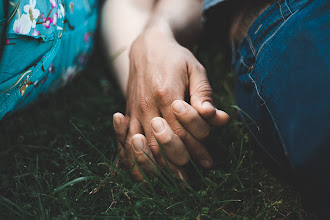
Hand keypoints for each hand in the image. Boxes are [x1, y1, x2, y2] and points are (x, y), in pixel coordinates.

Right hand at [114, 27, 228, 180]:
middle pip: (161, 142)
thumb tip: (214, 117)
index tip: (208, 161)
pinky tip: (142, 171)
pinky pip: (126, 140)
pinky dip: (134, 158)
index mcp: (167, 93)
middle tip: (190, 177)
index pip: (183, 130)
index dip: (196, 148)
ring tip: (170, 179)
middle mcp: (148, 104)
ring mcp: (135, 109)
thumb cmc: (176, 58)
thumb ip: (204, 94)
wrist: (148, 47)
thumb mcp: (196, 69)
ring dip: (157, 165)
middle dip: (177, 161)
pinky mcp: (128, 112)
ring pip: (143, 145)